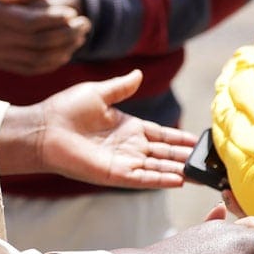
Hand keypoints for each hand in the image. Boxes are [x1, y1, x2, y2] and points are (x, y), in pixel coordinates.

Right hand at [0, 0, 90, 74]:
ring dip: (63, 50)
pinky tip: (66, 52)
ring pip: (36, 59)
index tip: (72, 12)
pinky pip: (29, 68)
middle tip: (85, 23)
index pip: (28, 22)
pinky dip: (50, 64)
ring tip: (81, 37)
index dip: (52, 19)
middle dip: (65, 34)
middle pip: (36, 42)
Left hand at [0, 70, 196, 186]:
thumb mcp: (98, 93)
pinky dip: (160, 179)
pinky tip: (179, 180)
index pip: (161, 134)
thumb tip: (138, 73)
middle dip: (186, 157)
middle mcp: (129, 146)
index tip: (199, 141)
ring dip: (179, 170)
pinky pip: (142, 178)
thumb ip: (121, 86)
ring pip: (158, 167)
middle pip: (165, 153)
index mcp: (128, 127)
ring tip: (202, 175)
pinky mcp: (114, 174)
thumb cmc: (66, 109)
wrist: (43, 128)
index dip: (180, 138)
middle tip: (210, 162)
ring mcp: (123, 161)